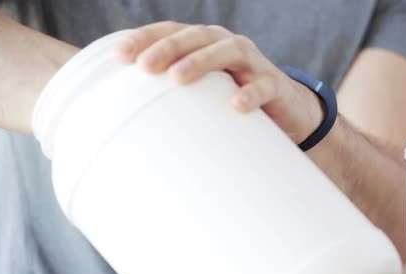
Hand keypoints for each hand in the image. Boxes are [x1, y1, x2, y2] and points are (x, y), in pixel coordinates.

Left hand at [115, 21, 322, 143]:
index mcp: (204, 44)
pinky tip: (236, 104)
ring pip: (229, 51)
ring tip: (178, 78)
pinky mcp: (275, 85)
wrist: (285, 111)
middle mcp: (227, 45)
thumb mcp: (201, 92)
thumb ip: (172, 92)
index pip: (172, 31)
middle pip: (197, 36)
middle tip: (145, 66)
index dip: (146, 38)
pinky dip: (251, 93)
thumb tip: (127, 110)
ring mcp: (253, 63)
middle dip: (169, 48)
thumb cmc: (231, 99)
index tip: (120, 56)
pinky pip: (264, 85)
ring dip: (202, 61)